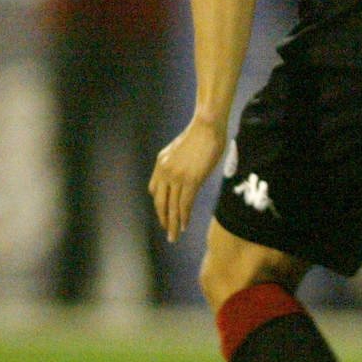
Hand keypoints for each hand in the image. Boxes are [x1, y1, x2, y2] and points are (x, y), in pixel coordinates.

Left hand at [149, 116, 226, 242]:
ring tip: (174, 236)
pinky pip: (184, 203)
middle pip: (160, 202)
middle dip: (163, 219)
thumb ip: (181, 162)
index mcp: (161, 163)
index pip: (155, 190)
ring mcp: (177, 177)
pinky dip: (183, 217)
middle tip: (167, 231)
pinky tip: (184, 226)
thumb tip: (189, 171)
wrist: (207, 126)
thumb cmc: (202, 134)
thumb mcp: (183, 149)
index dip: (160, 205)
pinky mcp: (191, 180)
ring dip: (173, 223)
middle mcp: (164, 171)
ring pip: (172, 206)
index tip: (165, 213)